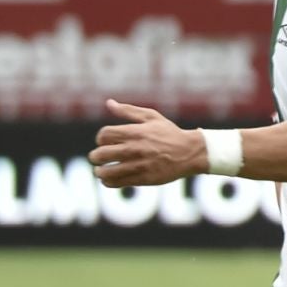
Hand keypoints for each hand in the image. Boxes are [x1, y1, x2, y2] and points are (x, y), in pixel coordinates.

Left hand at [89, 99, 206, 187]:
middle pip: (102, 154)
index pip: (104, 135)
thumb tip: (109, 103)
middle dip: (95, 156)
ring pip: (108, 172)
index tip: (103, 142)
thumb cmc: (170, 133)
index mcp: (135, 132)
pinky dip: (109, 182)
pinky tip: (109, 180)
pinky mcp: (144, 179)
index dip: (100, 138)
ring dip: (100, 172)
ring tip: (100, 171)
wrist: (190, 152)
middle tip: (97, 158)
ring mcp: (139, 165)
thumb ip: (128, 111)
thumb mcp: (151, 117)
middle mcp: (135, 149)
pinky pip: (119, 183)